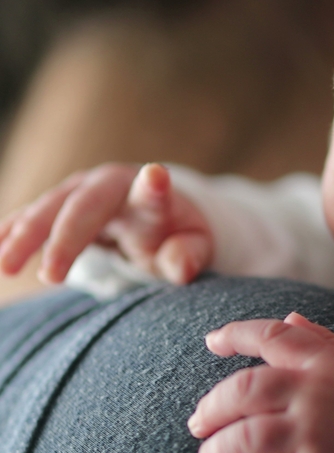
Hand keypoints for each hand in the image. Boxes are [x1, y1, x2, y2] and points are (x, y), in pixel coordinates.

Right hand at [0, 163, 212, 284]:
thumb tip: (180, 265)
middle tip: (51, 276)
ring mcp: (79, 191)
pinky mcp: (58, 203)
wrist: (155, 212)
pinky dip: (10, 229)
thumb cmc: (178, 234)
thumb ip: (188, 256)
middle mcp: (110, 186)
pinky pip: (29, 215)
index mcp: (151, 196)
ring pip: (48, 209)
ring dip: (24, 236)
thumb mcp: (195, 247)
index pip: (152, 192)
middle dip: (65, 239)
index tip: (155, 176)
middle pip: (85, 206)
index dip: (153, 186)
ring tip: (7, 266)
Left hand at [189, 312, 333, 452]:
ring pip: (242, 440)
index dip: (234, 335)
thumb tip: (290, 317)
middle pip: (241, 390)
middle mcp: (314, 394)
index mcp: (326, 363)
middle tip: (197, 423)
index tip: (211, 342)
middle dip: (210, 408)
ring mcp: (313, 436)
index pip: (271, 336)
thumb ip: (323, 341)